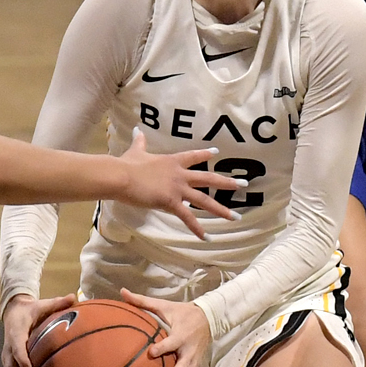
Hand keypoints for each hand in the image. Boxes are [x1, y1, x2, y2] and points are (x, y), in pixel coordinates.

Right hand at [0, 291, 75, 366]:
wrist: (13, 311)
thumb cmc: (33, 309)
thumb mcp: (44, 303)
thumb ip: (59, 302)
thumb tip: (76, 296)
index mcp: (16, 333)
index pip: (17, 348)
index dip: (22, 360)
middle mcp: (8, 349)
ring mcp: (7, 359)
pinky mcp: (10, 366)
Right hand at [115, 127, 236, 238]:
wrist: (121, 176)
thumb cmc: (126, 164)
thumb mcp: (135, 151)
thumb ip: (139, 142)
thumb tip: (136, 129)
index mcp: (172, 162)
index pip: (193, 157)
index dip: (205, 155)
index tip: (217, 153)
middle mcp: (179, 174)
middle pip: (208, 178)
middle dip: (227, 182)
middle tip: (244, 184)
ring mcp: (177, 188)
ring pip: (204, 200)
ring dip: (221, 209)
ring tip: (235, 216)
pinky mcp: (171, 202)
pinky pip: (187, 217)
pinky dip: (197, 228)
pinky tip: (207, 237)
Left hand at [122, 290, 208, 366]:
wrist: (209, 319)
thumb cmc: (181, 313)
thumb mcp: (164, 306)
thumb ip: (142, 302)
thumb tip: (122, 292)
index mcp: (180, 335)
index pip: (171, 343)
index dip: (163, 347)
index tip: (152, 352)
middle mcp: (188, 352)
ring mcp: (192, 363)